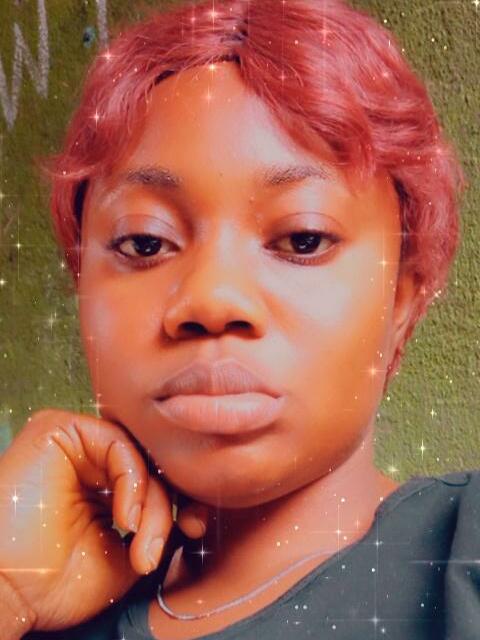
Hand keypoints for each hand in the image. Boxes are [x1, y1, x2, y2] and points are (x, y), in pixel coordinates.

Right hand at [0, 409, 208, 631]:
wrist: (4, 592)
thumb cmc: (55, 582)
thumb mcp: (124, 559)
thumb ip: (157, 530)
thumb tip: (191, 513)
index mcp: (101, 488)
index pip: (155, 479)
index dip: (181, 501)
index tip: (195, 528)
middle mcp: (90, 461)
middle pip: (151, 467)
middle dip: (168, 507)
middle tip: (157, 549)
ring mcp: (76, 443)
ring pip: (139, 457)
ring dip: (150, 503)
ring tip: (139, 543)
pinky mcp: (59, 430)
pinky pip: (118, 443)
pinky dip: (132, 481)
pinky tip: (125, 519)